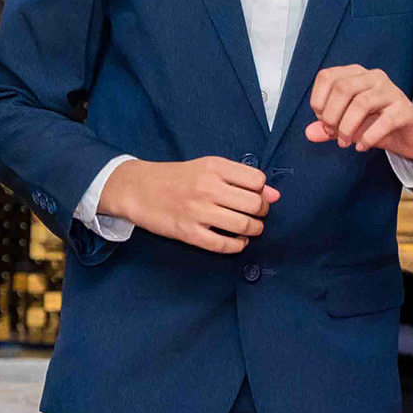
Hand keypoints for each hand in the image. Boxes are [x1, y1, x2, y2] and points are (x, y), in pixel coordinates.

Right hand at [99, 156, 272, 253]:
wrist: (138, 189)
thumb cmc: (177, 177)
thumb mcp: (207, 168)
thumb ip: (241, 178)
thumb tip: (275, 194)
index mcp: (214, 167)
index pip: (257, 180)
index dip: (262, 190)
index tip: (255, 195)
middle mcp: (208, 187)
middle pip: (255, 204)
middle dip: (262, 212)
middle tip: (256, 214)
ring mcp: (198, 211)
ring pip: (243, 226)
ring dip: (254, 230)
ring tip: (250, 229)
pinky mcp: (188, 232)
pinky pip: (223, 245)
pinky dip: (237, 246)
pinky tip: (237, 242)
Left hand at [306, 64, 412, 162]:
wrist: (410, 134)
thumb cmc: (376, 123)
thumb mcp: (347, 125)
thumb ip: (328, 127)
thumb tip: (309, 133)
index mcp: (356, 74)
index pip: (327, 77)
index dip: (318, 101)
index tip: (322, 120)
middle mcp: (373, 77)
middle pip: (343, 88)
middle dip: (332, 115)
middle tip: (333, 133)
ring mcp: (391, 91)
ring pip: (361, 103)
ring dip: (347, 128)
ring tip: (346, 143)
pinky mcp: (405, 110)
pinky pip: (384, 122)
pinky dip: (368, 137)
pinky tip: (362, 146)